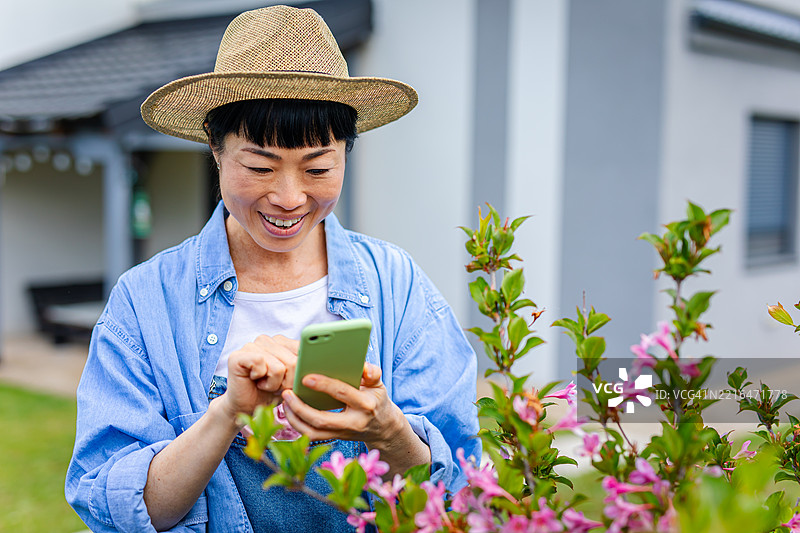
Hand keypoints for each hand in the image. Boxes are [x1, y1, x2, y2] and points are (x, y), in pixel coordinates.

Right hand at [217, 335, 297, 423]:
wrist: (247, 407)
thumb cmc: (270, 392)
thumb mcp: (293, 379)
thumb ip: (303, 367)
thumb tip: (314, 365)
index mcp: (281, 341)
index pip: (303, 351)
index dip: (301, 371)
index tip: (292, 381)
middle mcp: (266, 340)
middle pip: (293, 361)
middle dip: (288, 382)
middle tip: (275, 385)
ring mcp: (251, 346)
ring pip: (279, 367)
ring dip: (274, 384)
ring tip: (265, 384)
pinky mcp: (238, 356)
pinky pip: (260, 364)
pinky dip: (262, 380)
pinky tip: (256, 381)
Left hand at [280, 363, 403, 448]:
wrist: (382, 427)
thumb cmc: (376, 400)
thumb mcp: (378, 384)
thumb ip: (372, 373)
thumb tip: (363, 366)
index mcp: (365, 405)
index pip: (342, 394)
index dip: (324, 385)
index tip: (306, 377)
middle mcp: (353, 423)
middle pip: (322, 420)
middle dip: (300, 407)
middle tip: (287, 393)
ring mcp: (342, 434)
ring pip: (312, 433)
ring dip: (294, 419)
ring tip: (285, 402)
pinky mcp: (334, 439)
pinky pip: (311, 436)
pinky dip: (297, 425)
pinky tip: (289, 412)